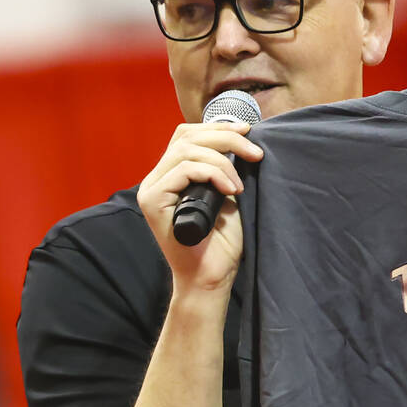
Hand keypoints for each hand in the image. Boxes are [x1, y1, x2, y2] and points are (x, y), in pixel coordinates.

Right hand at [137, 122, 263, 289]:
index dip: (218, 127)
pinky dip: (211, 173)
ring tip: (239, 185)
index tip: (248, 132)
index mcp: (170, 175)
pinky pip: (182, 170)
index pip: (187, 135)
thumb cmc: (220, 243)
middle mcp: (156, 179)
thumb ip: (223, 169)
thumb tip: (239, 139)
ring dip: (222, 161)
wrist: (211, 278)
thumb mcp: (226, 196)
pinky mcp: (152, 202)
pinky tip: (230, 191)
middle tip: (254, 152)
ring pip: (186, 150)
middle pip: (186, 136)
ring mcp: (151, 190)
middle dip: (225, 138)